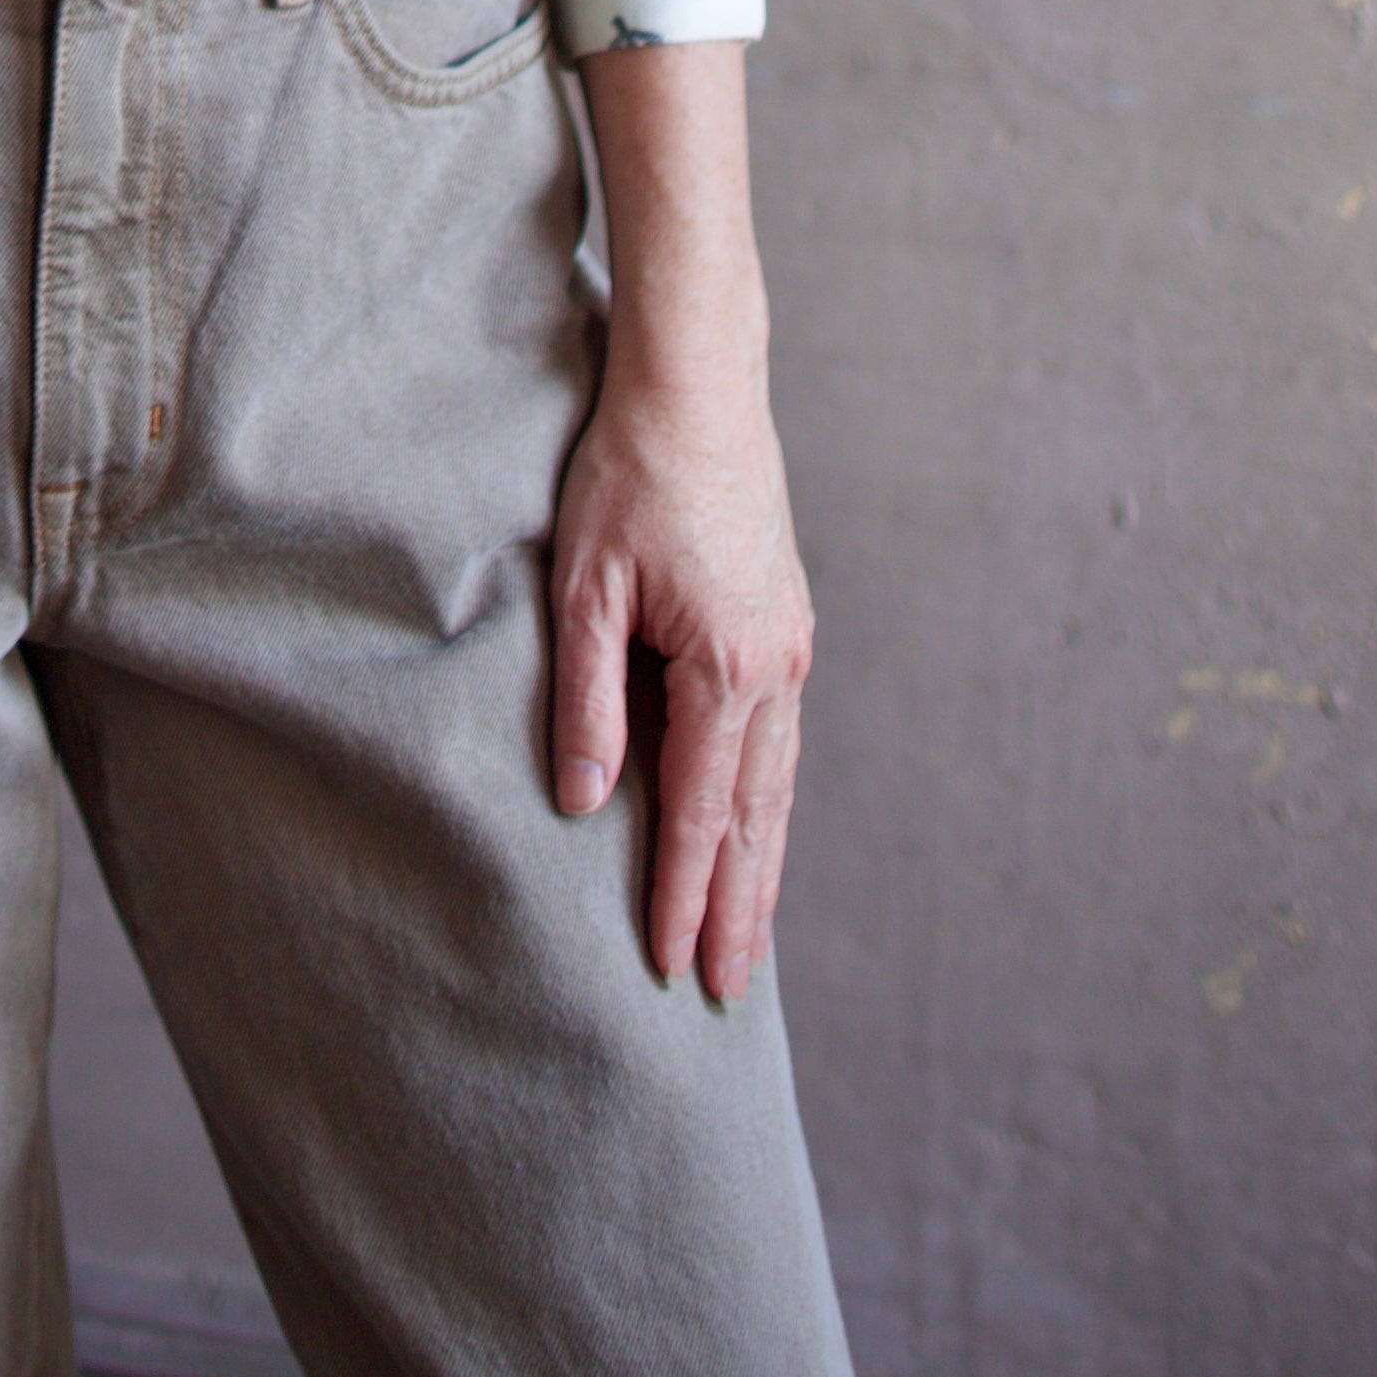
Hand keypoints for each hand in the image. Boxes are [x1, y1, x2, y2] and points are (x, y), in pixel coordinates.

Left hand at [549, 348, 811, 1002]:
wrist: (699, 385)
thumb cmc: (630, 476)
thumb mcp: (585, 589)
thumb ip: (589, 699)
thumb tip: (588, 803)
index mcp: (728, 666)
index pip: (701, 809)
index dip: (682, 892)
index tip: (666, 963)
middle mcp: (777, 668)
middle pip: (756, 816)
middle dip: (739, 908)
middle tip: (723, 991)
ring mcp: (791, 646)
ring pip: (778, 784)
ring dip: (762, 866)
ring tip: (748, 941)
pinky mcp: (786, 625)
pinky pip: (781, 740)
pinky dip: (769, 802)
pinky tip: (757, 829)